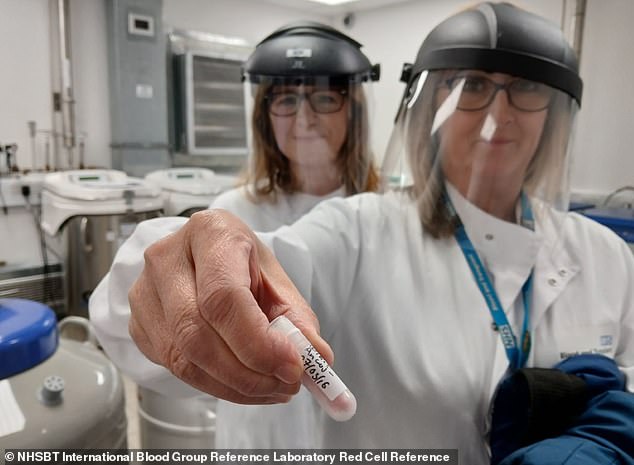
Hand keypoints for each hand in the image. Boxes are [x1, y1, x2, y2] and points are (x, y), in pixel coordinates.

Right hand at [128, 209, 333, 403]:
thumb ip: (298, 320)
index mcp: (210, 232)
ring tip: (272, 387)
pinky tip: (243, 381)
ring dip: (234, 386)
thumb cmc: (243, 266)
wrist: (206, 258)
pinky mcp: (138, 323)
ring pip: (183, 358)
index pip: (223, 296)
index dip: (257, 341)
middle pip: (197, 332)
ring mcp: (144, 291)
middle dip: (248, 372)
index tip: (292, 367)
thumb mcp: (277, 282)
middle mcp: (167, 257)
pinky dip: (215, 385)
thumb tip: (318, 359)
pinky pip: (174, 368)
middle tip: (287, 385)